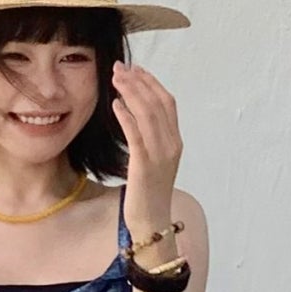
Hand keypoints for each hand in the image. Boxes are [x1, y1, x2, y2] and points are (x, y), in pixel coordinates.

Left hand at [110, 63, 182, 244]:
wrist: (152, 223)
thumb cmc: (148, 196)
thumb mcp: (154, 163)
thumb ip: (151, 141)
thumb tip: (137, 120)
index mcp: (175, 142)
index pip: (167, 102)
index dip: (152, 83)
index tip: (136, 70)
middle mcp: (171, 145)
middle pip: (157, 102)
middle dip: (138, 81)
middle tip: (119, 68)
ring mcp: (159, 154)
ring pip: (147, 114)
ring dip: (131, 92)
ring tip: (115, 79)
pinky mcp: (144, 165)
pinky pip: (136, 135)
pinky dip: (126, 117)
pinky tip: (115, 104)